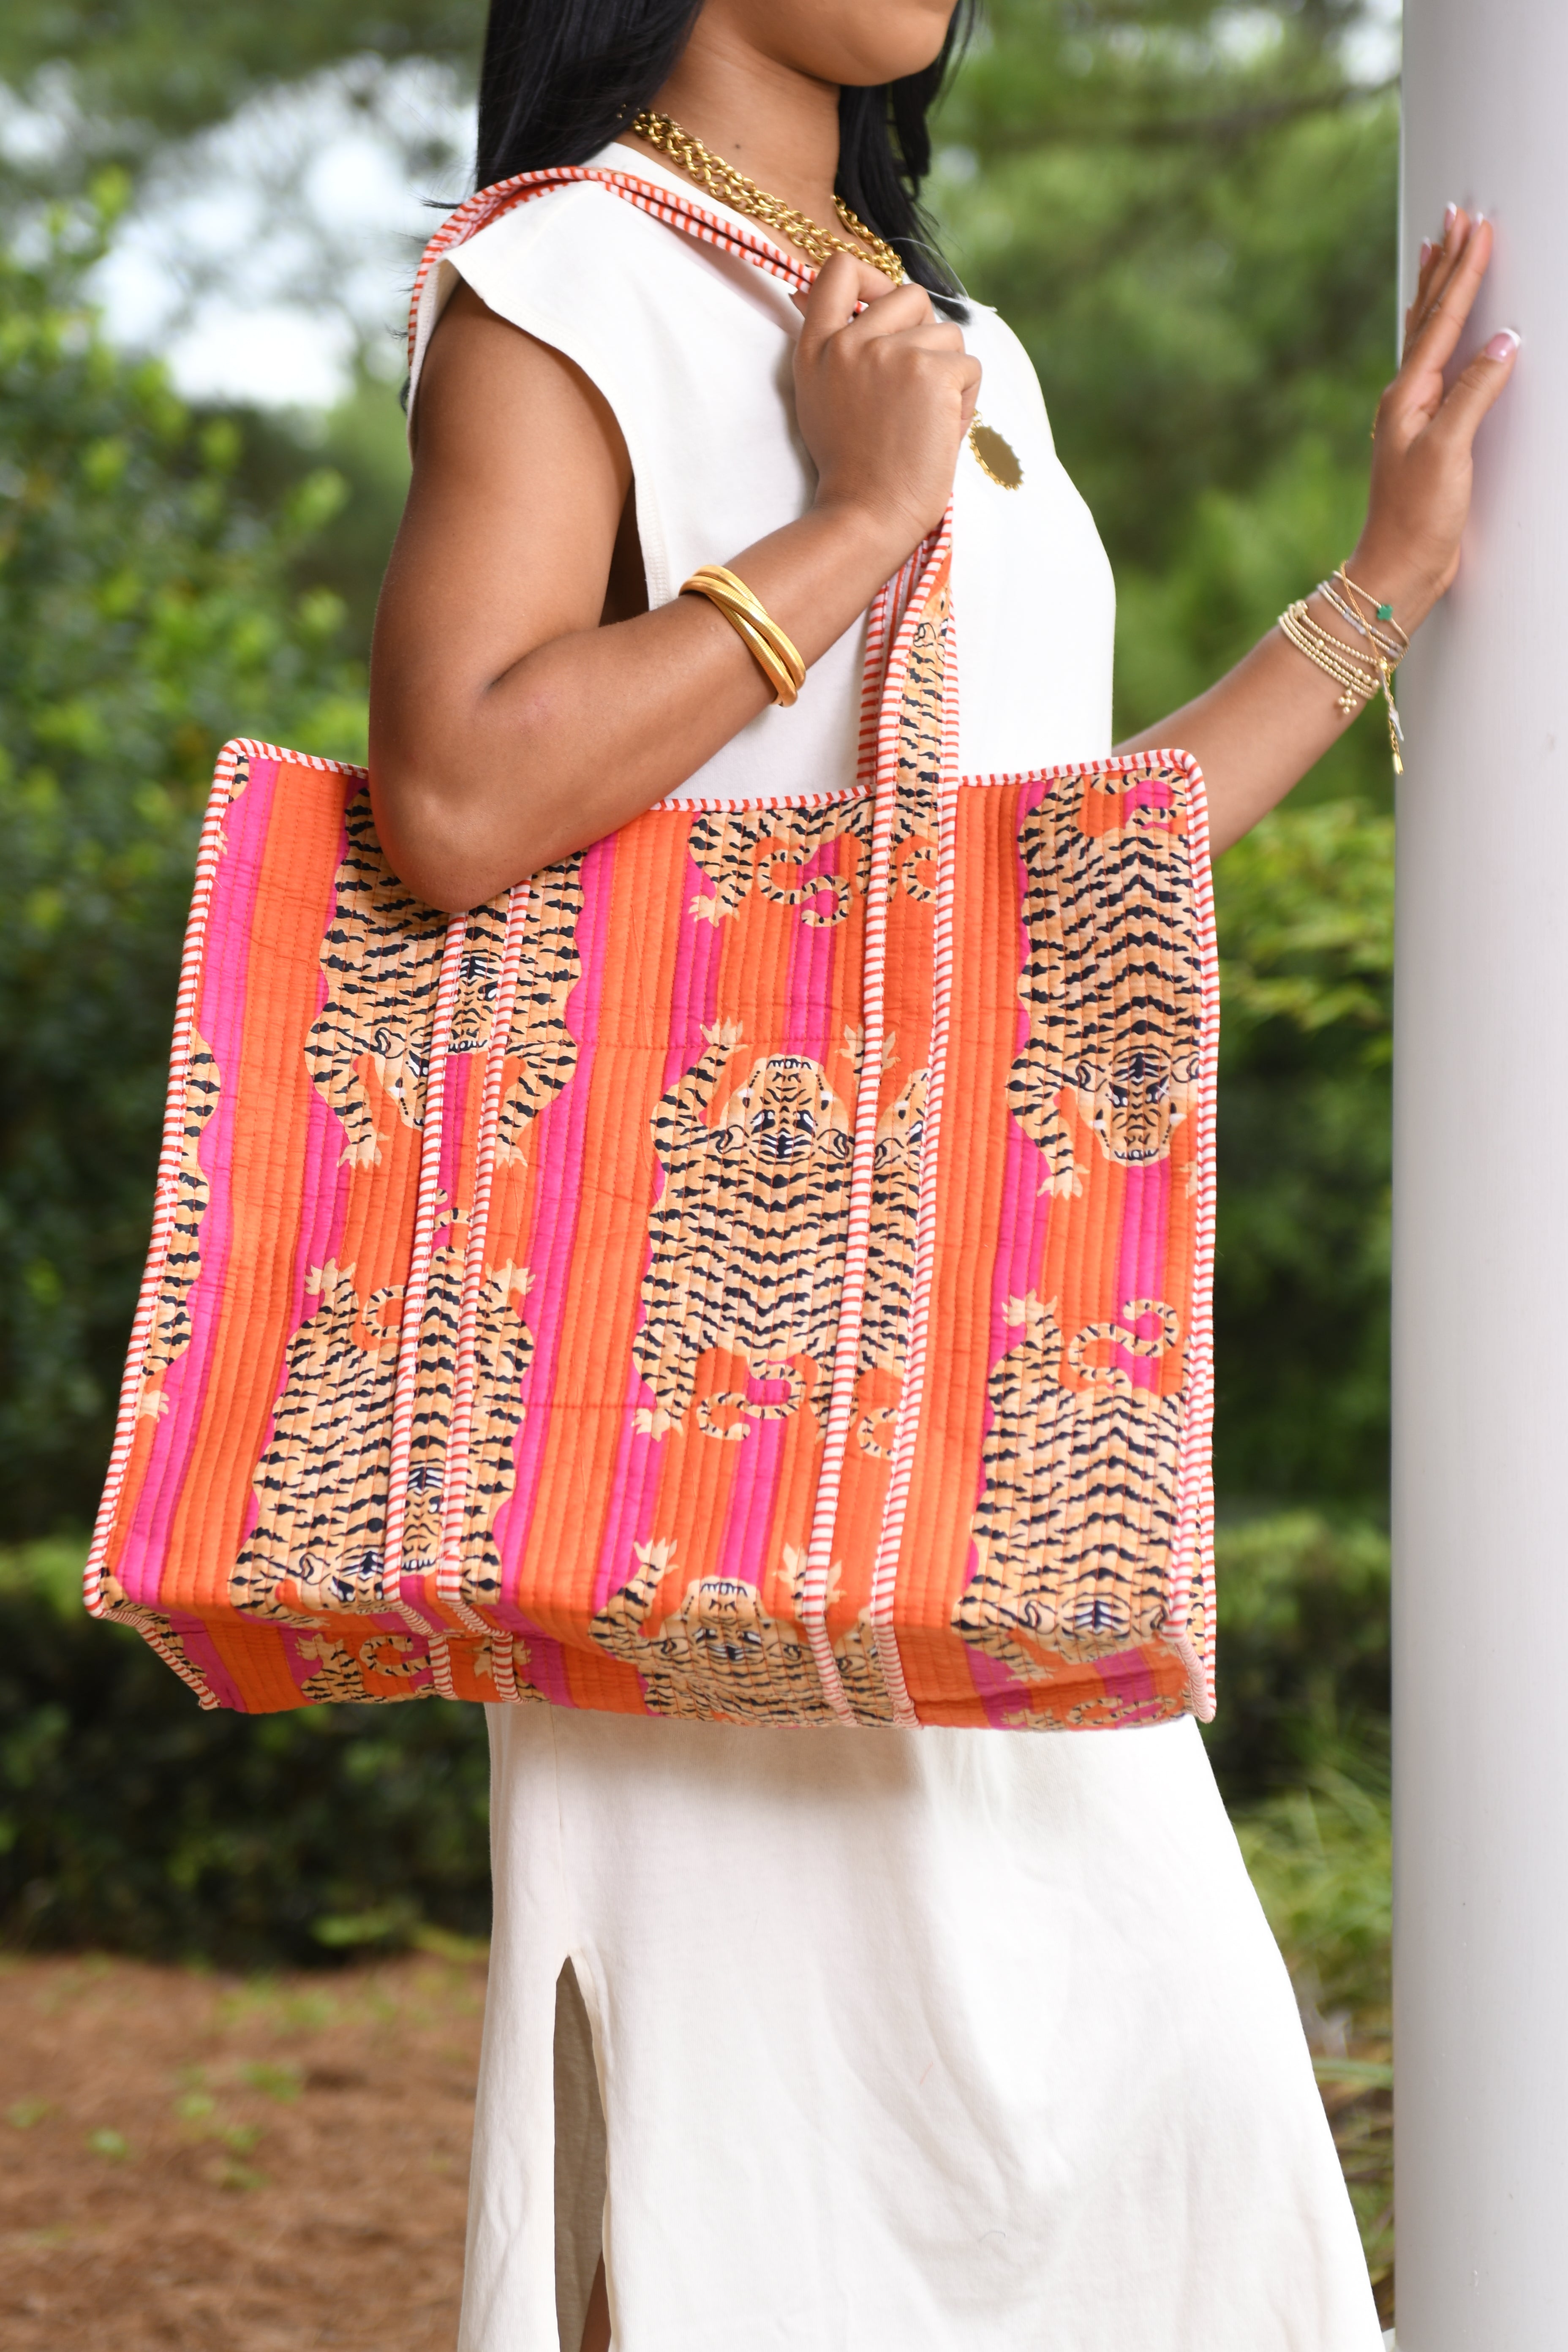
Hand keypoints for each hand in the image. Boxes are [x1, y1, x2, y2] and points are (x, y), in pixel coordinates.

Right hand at [790, 253, 981, 562]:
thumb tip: (844, 299)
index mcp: (817, 348)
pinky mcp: (932, 373)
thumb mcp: (821, 398)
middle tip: (913, 389)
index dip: (872, 278)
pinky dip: (967, 400)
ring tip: (924, 419)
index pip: (840, 269)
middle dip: (925, 335)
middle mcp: (850, 342)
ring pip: (948, 333)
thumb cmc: (852, 469)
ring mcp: (891, 354)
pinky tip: (940, 431)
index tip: (881, 304)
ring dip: (949, 374)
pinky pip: (970, 367)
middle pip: (910, 295)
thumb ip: (832, 348)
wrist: (867, 516)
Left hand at [1350, 204, 1518, 626]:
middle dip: (1445, 264)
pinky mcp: (1425, 433)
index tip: (1479, 228)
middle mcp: (1405, 397)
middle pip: (1428, 315)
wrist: (1397, 570)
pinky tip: (1441, 328)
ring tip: (1438, 249)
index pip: (1443, 319)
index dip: (1464, 272)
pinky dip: (1438, 332)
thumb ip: (1474, 394)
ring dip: (1436, 290)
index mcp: (1408, 394)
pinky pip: (1433, 364)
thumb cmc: (1418, 519)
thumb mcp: (1448, 451)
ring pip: (1427, 334)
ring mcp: (1412, 414)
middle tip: (1455, 216)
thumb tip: (1504, 341)